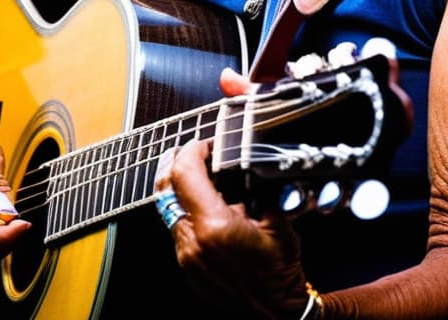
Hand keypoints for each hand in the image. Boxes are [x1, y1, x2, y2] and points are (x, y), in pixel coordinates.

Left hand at [155, 93, 310, 319]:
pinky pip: (177, 227)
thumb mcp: (275, 218)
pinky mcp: (186, 265)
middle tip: (191, 150)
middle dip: (177, 162)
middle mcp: (193, 241)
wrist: (276, 311)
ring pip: (168, 207)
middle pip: (167, 188)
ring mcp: (186, 256)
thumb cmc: (279, 270)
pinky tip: (204, 205)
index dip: (192, 150)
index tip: (205, 144)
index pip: (185, 173)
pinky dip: (186, 209)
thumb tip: (240, 166)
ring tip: (200, 175)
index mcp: (214, 226)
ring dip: (180, 186)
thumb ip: (252, 189)